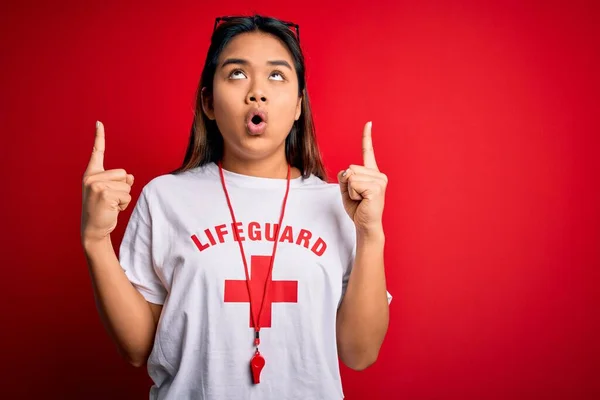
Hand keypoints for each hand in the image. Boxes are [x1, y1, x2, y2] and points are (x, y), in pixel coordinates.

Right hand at [81, 121, 134, 244]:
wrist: (94, 229)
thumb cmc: (103, 210)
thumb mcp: (111, 193)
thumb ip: (120, 182)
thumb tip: (131, 177)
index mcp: (92, 174)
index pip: (97, 152)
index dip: (99, 137)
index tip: (99, 122)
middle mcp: (92, 177)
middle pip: (124, 174)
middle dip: (123, 188)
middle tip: (110, 200)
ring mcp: (97, 185)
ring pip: (127, 185)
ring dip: (124, 198)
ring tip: (111, 205)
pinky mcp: (104, 194)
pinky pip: (126, 195)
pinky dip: (124, 204)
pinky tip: (112, 209)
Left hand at [338, 121, 387, 233]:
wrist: (366, 225)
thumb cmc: (358, 209)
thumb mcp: (347, 190)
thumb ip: (345, 177)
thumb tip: (348, 171)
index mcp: (372, 173)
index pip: (368, 151)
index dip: (367, 137)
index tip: (369, 123)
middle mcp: (378, 174)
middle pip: (350, 168)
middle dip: (347, 184)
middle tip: (357, 197)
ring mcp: (379, 180)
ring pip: (351, 176)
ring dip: (350, 190)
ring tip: (360, 199)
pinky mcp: (376, 188)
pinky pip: (353, 184)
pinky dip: (353, 194)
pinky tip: (362, 201)